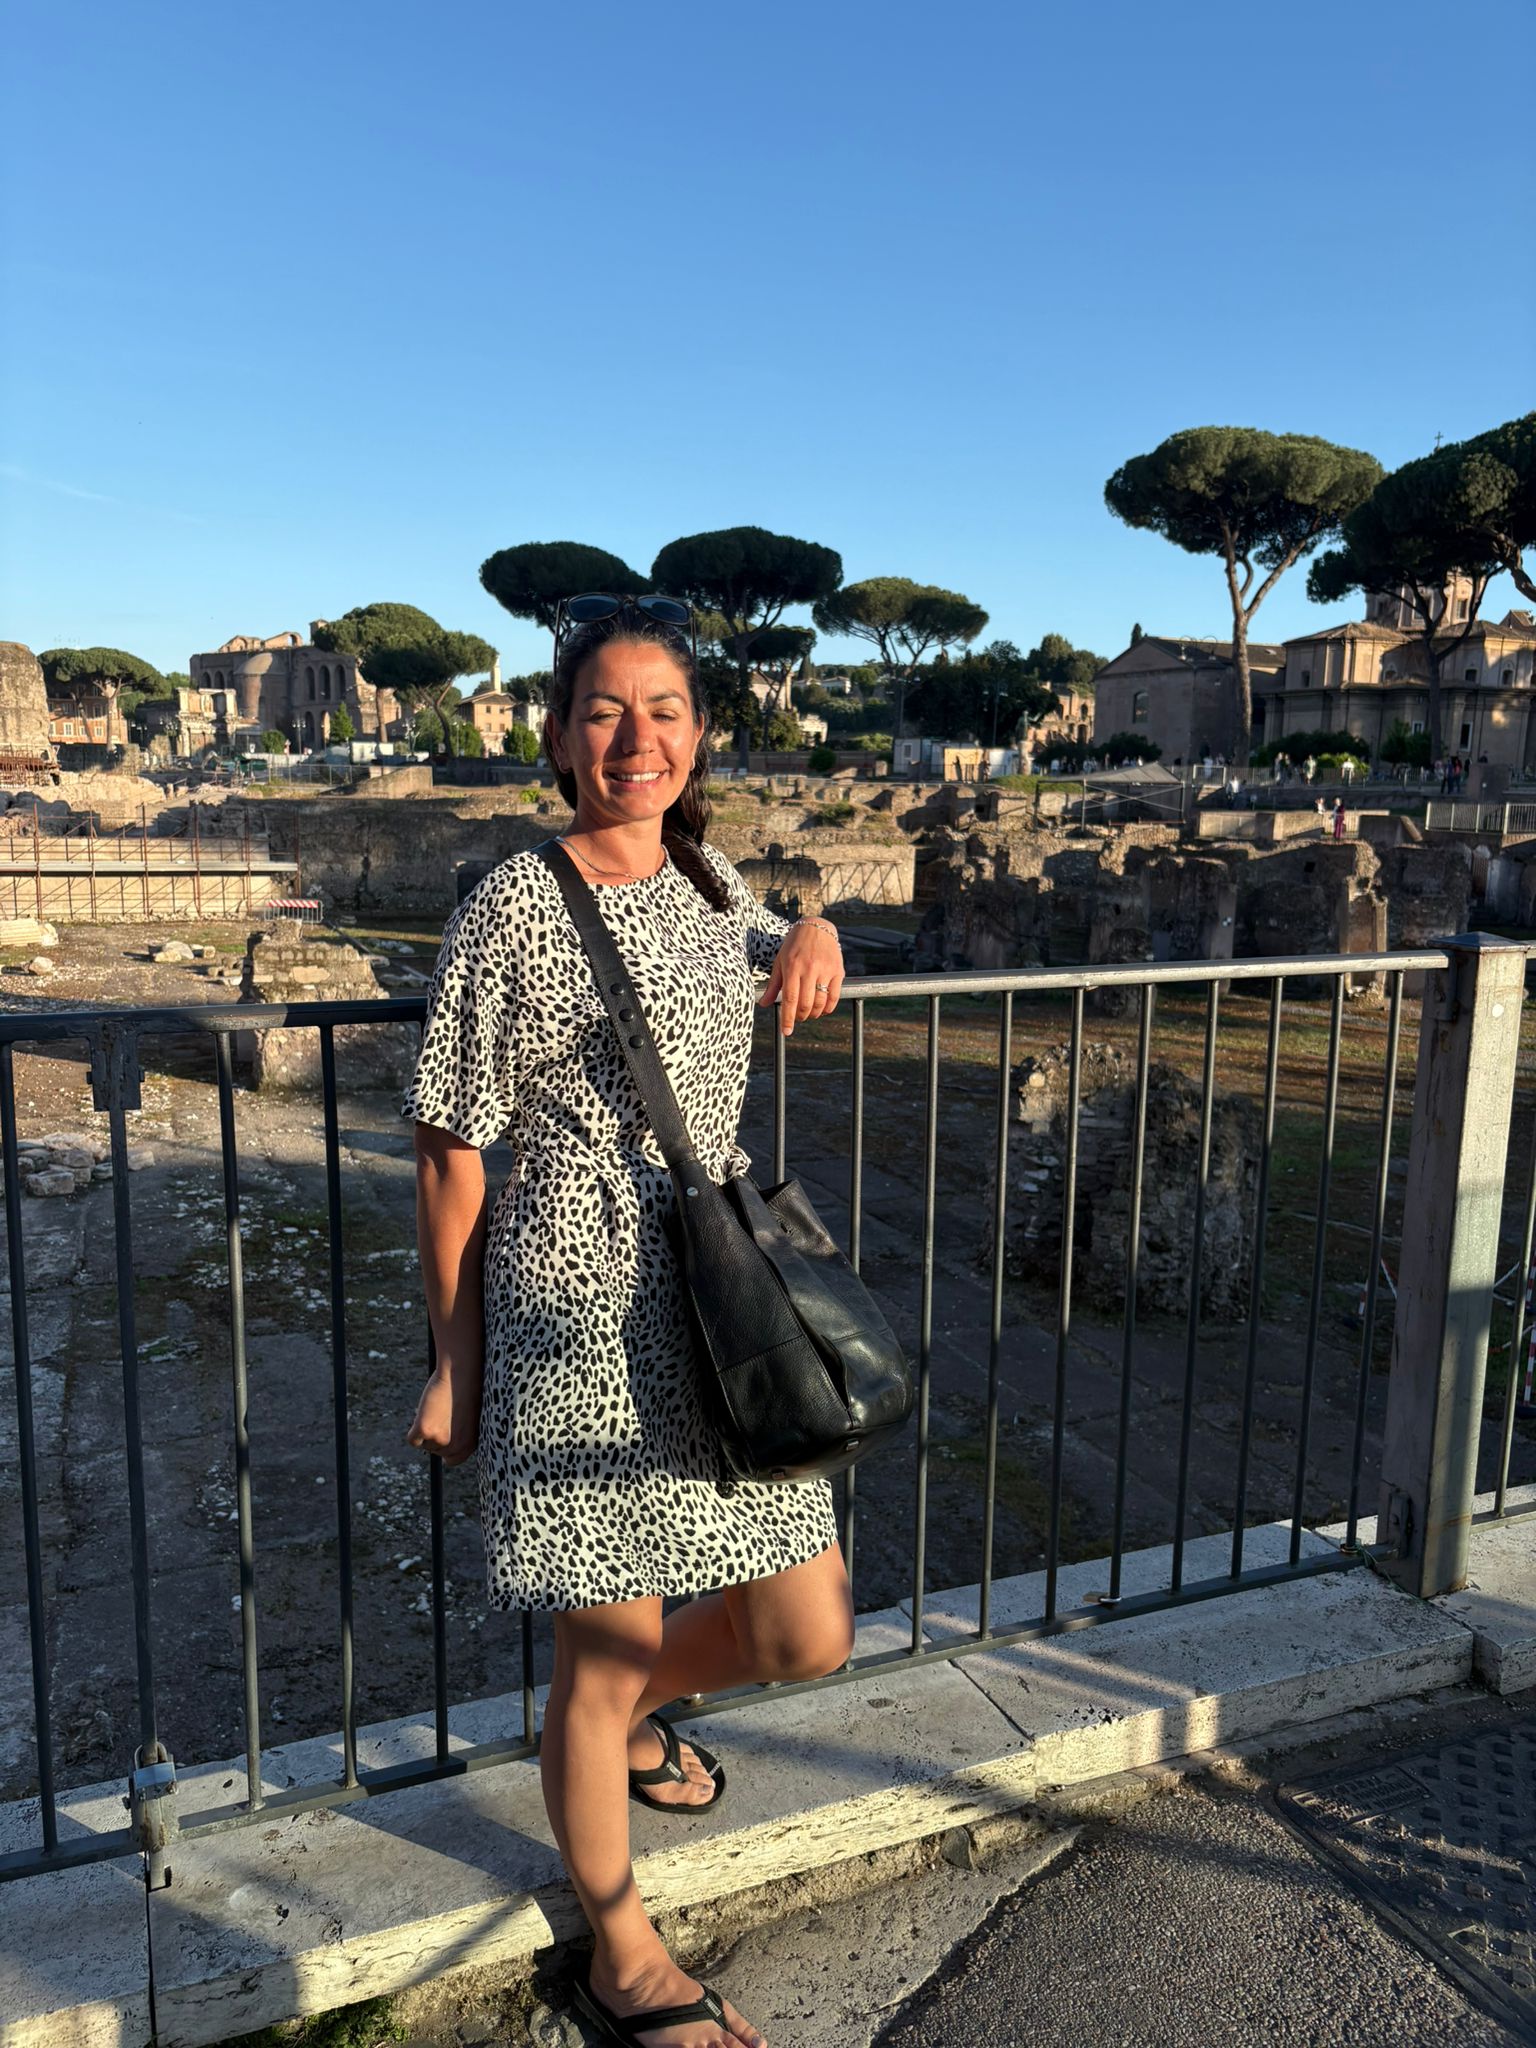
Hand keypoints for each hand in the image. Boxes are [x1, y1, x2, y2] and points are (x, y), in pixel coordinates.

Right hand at [406, 1367, 479, 1466]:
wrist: (462, 1373)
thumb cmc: (468, 1389)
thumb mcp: (470, 1417)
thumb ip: (460, 1433)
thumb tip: (443, 1443)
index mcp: (470, 1444)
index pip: (453, 1459)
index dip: (446, 1449)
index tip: (441, 1439)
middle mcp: (456, 1447)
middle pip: (436, 1451)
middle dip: (434, 1436)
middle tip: (439, 1415)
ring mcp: (439, 1440)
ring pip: (424, 1444)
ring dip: (425, 1430)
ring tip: (437, 1408)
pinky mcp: (424, 1430)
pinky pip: (412, 1439)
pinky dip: (414, 1429)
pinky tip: (425, 1412)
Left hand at [758, 920, 843, 1035]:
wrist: (816, 928)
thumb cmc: (794, 945)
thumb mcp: (780, 962)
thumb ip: (773, 984)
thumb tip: (763, 1004)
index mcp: (792, 967)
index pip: (789, 999)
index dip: (788, 1018)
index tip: (786, 1031)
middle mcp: (809, 969)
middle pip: (805, 1004)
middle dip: (801, 1017)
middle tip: (798, 1018)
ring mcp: (825, 970)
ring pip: (820, 1002)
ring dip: (813, 1014)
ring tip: (809, 1014)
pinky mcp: (838, 970)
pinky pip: (834, 996)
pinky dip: (828, 1008)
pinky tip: (822, 1009)